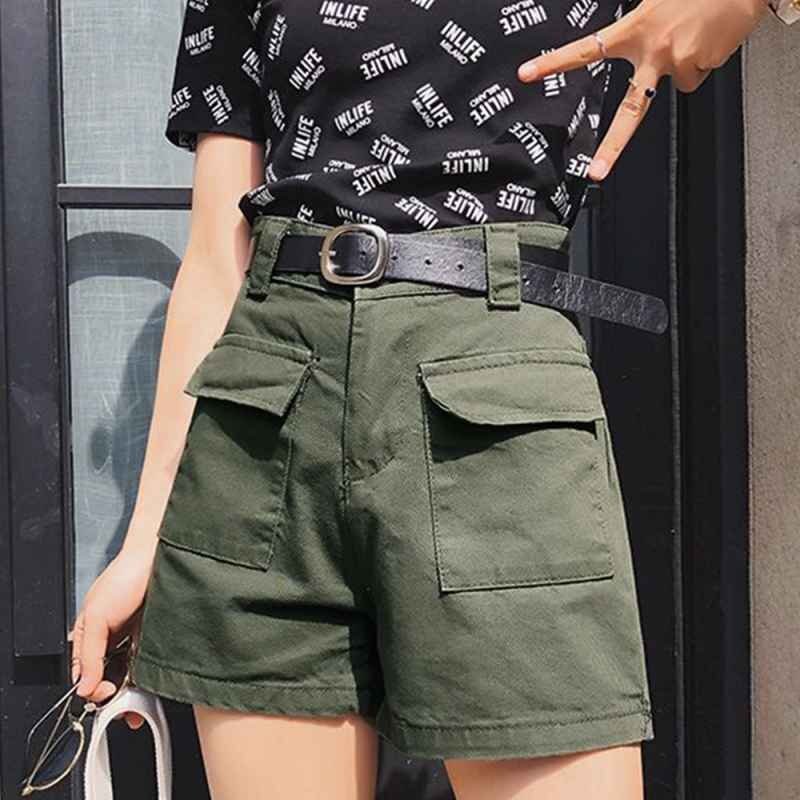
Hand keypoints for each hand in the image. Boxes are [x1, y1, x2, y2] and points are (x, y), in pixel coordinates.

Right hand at [67, 540, 156, 729]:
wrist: (157, 559)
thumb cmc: (123, 577)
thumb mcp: (96, 616)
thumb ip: (89, 654)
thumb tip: (84, 686)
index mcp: (89, 637)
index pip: (85, 675)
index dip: (93, 690)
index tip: (105, 697)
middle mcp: (111, 640)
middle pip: (109, 678)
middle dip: (116, 696)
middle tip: (126, 706)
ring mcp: (133, 639)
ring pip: (130, 674)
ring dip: (135, 689)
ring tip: (140, 699)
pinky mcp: (152, 637)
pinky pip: (149, 662)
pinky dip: (150, 674)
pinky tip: (152, 681)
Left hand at [517, 0, 770, 180]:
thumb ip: (639, 25)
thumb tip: (636, 42)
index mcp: (635, 30)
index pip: (585, 50)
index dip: (554, 62)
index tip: (527, 74)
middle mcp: (653, 53)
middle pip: (630, 111)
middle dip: (612, 147)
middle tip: (595, 173)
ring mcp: (677, 64)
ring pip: (675, 81)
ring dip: (683, 61)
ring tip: (694, 32)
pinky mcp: (701, 68)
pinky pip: (695, 74)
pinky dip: (701, 59)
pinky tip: (707, 37)